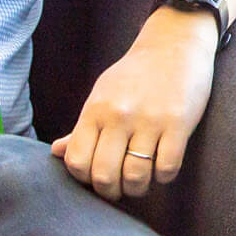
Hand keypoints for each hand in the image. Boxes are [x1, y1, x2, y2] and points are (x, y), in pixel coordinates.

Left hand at [53, 9, 215, 200]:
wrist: (174, 44)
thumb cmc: (135, 75)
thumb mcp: (102, 95)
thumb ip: (81, 128)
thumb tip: (57, 152)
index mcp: (96, 110)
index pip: (77, 161)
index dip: (85, 179)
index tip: (97, 177)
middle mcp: (119, 116)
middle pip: (105, 175)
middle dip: (111, 191)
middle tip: (119, 187)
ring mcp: (149, 120)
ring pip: (136, 176)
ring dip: (138, 188)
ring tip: (141, 181)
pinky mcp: (178, 123)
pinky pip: (167, 168)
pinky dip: (163, 177)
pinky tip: (162, 167)